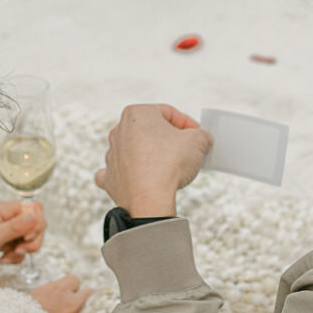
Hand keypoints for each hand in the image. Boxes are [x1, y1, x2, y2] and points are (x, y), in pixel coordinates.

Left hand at [0, 200, 45, 271]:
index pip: (34, 210)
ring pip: (31, 238)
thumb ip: (14, 226)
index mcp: (5, 210)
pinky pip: (22, 248)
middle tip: (18, 250)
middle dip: (32, 241)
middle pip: (36, 224)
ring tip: (7, 258)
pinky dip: (16, 256)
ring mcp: (9, 228)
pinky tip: (3, 260)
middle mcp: (9, 216)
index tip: (25, 238)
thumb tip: (35, 214)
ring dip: (23, 251)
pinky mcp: (8, 240)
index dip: (35, 225)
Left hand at [29, 275, 93, 312]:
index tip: (88, 305)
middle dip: (74, 290)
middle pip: (74, 281)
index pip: (91, 293)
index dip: (90, 299)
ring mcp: (46, 289)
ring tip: (54, 306)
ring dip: (59, 291)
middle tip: (70, 303)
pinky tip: (41, 308)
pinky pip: (43, 288)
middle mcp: (62, 292)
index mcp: (75, 304)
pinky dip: (45, 295)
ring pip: (58, 283)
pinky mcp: (32, 290)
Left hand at [94, 104, 211, 216]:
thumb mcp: (197, 140)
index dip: (187, 123)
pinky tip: (145, 178)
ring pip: (137, 149)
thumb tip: (202, 139)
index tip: (197, 134)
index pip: (168, 112)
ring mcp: (113, 154)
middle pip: (151, 130)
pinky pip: (123, 170)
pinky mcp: (111, 176)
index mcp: (136, 114)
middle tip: (187, 149)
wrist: (149, 199)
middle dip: (169, 138)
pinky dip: (135, 173)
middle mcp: (119, 130)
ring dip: (154, 155)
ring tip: (172, 167)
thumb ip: (201, 135)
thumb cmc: (169, 164)